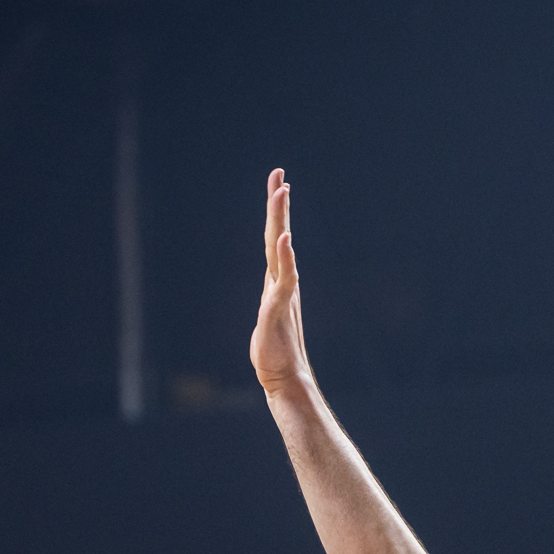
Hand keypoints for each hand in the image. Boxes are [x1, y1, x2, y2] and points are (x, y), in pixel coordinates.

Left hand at [248, 168, 312, 396]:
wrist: (285, 379)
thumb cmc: (274, 353)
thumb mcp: (267, 320)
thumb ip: (272, 301)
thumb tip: (274, 292)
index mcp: (277, 281)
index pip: (275, 239)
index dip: (276, 212)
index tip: (279, 182)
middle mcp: (282, 282)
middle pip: (278, 235)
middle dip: (278, 204)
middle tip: (279, 174)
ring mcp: (282, 293)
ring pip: (280, 249)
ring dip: (281, 219)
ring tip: (283, 192)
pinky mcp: (280, 309)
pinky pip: (284, 277)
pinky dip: (286, 257)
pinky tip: (286, 238)